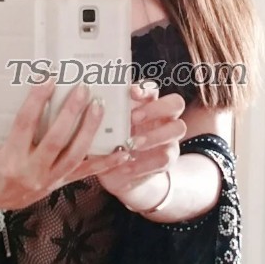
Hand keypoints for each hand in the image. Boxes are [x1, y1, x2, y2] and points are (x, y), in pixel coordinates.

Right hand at [0, 77, 129, 209]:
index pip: (24, 124)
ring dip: (89, 129)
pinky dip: (106, 162)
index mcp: (9, 157)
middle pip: (55, 139)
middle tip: (82, 88)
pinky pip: (87, 172)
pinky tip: (123, 151)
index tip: (48, 78)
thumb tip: (28, 87)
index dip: (36, 100)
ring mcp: (49, 179)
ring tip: (99, 106)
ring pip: (75, 154)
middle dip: (71, 112)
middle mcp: (31, 170)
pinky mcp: (61, 184)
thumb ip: (9, 122)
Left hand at [97, 81, 186, 209]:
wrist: (118, 174)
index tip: (130, 92)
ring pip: (178, 128)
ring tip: (131, 143)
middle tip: (133, 118)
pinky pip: (164, 158)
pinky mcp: (167, 159)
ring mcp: (169, 138)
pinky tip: (127, 164)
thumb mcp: (104, 129)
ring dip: (154, 135)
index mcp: (146, 103)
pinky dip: (144, 162)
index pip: (153, 88)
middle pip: (175, 103)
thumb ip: (102, 115)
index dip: (144, 89)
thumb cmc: (109, 143)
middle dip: (155, 108)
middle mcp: (163, 117)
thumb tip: (86, 100)